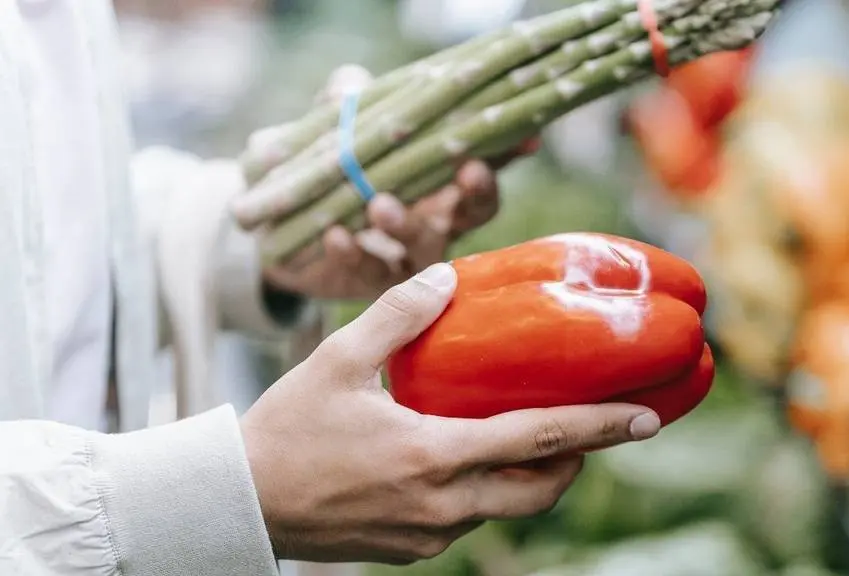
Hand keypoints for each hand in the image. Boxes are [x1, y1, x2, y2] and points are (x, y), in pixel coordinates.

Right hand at [240, 263, 661, 563]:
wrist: (240, 501)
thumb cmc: (286, 428)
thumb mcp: (337, 359)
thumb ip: (397, 315)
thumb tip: (446, 277)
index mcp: (432, 455)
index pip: (537, 440)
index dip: (600, 429)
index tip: (646, 418)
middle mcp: (441, 505)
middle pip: (540, 490)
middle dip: (578, 460)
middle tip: (596, 427)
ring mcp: (428, 534)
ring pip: (507, 508)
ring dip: (533, 476)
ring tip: (538, 436)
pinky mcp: (411, 549)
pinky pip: (469, 521)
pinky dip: (487, 491)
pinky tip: (470, 458)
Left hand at [260, 65, 537, 300]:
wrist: (277, 224)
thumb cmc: (326, 166)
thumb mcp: (334, 125)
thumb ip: (346, 100)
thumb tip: (353, 82)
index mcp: (438, 180)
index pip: (481, 164)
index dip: (507, 152)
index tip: (526, 137)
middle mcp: (433, 220)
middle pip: (472, 213)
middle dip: (476, 193)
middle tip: (470, 170)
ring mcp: (405, 255)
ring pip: (425, 249)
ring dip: (408, 225)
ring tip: (380, 205)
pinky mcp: (367, 283)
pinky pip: (368, 272)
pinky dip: (353, 253)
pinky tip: (336, 235)